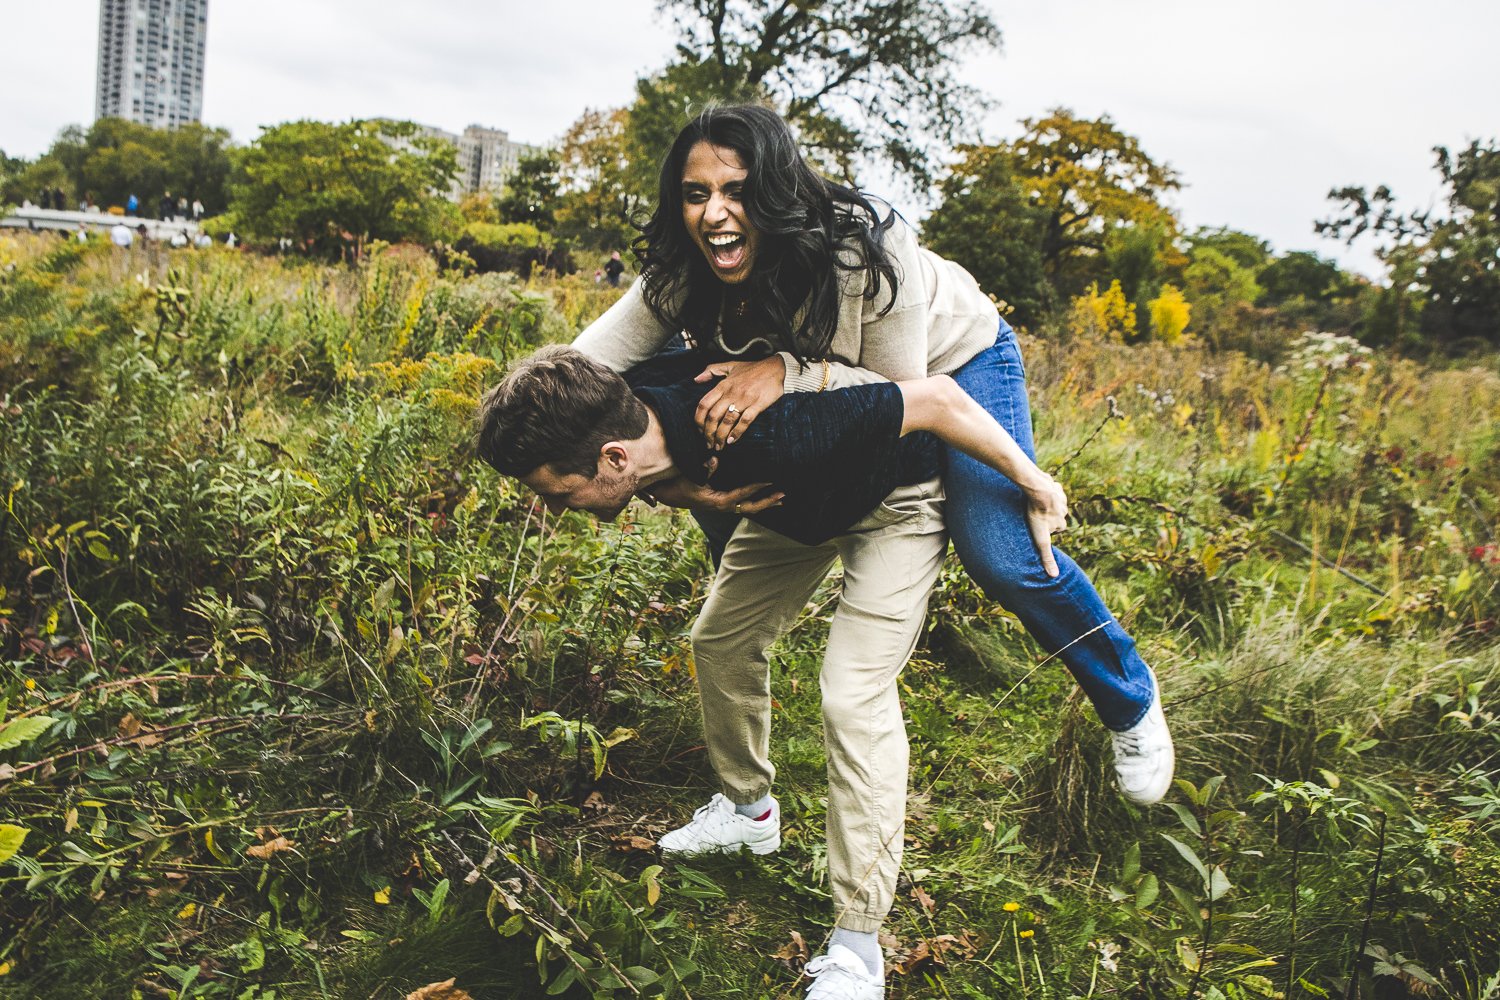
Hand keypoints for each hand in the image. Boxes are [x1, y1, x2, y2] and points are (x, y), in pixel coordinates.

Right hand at [645, 477, 784, 514]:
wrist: (670, 496)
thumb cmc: (680, 486)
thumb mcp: (691, 477)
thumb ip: (704, 469)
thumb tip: (714, 458)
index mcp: (718, 502)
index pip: (742, 494)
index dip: (756, 487)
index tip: (769, 480)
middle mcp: (724, 507)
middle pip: (751, 508)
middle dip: (767, 501)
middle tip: (783, 494)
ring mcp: (724, 507)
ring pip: (749, 508)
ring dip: (764, 504)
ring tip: (780, 499)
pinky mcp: (724, 504)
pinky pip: (743, 505)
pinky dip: (755, 502)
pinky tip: (764, 498)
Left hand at [694, 355, 786, 450]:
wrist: (776, 368)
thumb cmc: (753, 369)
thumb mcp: (730, 366)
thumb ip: (711, 371)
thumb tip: (696, 380)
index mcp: (723, 385)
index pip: (704, 404)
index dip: (698, 420)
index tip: (699, 430)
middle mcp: (731, 393)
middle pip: (713, 416)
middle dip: (708, 433)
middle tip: (708, 443)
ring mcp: (744, 399)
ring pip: (727, 421)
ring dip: (721, 436)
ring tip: (719, 446)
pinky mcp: (757, 404)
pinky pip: (744, 421)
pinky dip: (737, 432)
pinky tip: (732, 440)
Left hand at [1021, 475, 1069, 577]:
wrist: (1039, 490)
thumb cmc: (1037, 515)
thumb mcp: (1041, 540)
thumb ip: (1047, 557)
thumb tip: (1054, 576)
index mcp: (1061, 523)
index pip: (1054, 530)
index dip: (1044, 530)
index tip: (1035, 529)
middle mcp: (1064, 510)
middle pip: (1053, 516)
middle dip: (1043, 516)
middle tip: (1031, 517)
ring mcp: (1060, 497)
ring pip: (1051, 502)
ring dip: (1043, 503)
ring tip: (1030, 504)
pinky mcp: (1053, 485)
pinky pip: (1048, 488)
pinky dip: (1042, 491)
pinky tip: (1032, 492)